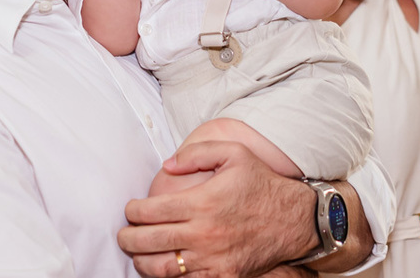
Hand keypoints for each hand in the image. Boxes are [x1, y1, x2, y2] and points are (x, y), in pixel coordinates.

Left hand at [118, 141, 317, 277]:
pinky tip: (165, 267)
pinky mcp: (224, 276)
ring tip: (137, 254)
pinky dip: (171, 277)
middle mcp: (204, 234)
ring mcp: (214, 259)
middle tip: (123, 235)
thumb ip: (196, 153)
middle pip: (150, 242)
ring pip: (163, 268)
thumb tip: (167, 165)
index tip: (130, 210)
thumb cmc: (261, 184)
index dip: (132, 212)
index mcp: (203, 203)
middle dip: (128, 239)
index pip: (152, 212)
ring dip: (142, 262)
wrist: (295, 220)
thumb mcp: (233, 153)